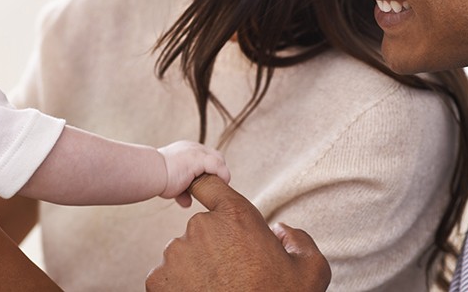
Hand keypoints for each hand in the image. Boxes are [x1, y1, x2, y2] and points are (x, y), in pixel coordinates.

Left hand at [145, 174, 330, 291]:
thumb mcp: (309, 270)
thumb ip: (298, 240)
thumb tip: (280, 231)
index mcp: (235, 216)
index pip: (208, 185)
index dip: (208, 191)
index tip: (208, 199)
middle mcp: (201, 227)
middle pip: (202, 227)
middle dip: (215, 245)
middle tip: (234, 272)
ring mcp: (176, 253)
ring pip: (185, 253)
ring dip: (197, 266)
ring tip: (219, 288)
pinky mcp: (158, 279)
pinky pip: (167, 276)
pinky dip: (179, 285)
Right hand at [158, 140, 229, 206]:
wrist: (149, 172)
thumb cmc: (156, 179)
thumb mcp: (172, 184)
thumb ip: (182, 190)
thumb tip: (187, 202)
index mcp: (185, 151)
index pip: (205, 157)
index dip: (207, 172)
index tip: (203, 186)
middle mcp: (192, 148)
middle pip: (215, 157)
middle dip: (215, 173)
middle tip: (211, 187)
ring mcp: (197, 151)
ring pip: (219, 161)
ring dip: (219, 176)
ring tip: (215, 189)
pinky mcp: (200, 159)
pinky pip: (220, 167)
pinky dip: (222, 177)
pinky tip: (219, 187)